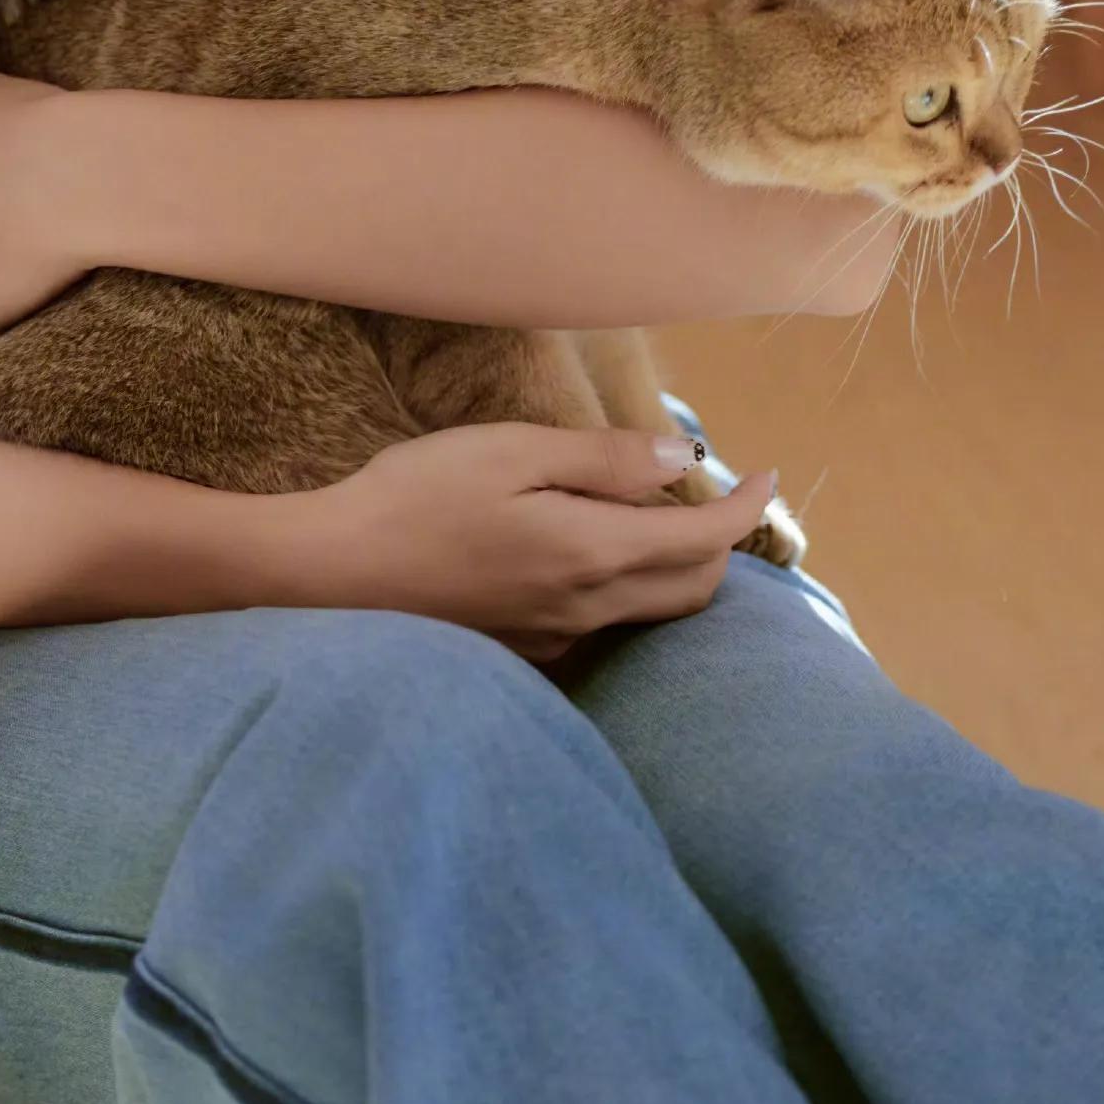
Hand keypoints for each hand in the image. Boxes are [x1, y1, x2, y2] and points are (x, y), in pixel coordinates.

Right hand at [281, 425, 781, 660]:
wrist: (332, 577)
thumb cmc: (414, 498)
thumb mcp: (508, 451)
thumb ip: (601, 459)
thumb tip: (680, 460)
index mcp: (592, 551)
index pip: (704, 538)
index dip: (748, 507)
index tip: (771, 476)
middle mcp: (587, 607)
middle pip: (692, 589)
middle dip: (722, 543)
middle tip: (718, 494)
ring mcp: (556, 638)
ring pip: (650, 612)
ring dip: (677, 569)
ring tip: (661, 520)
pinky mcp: (525, 652)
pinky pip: (603, 625)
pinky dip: (625, 589)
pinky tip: (590, 555)